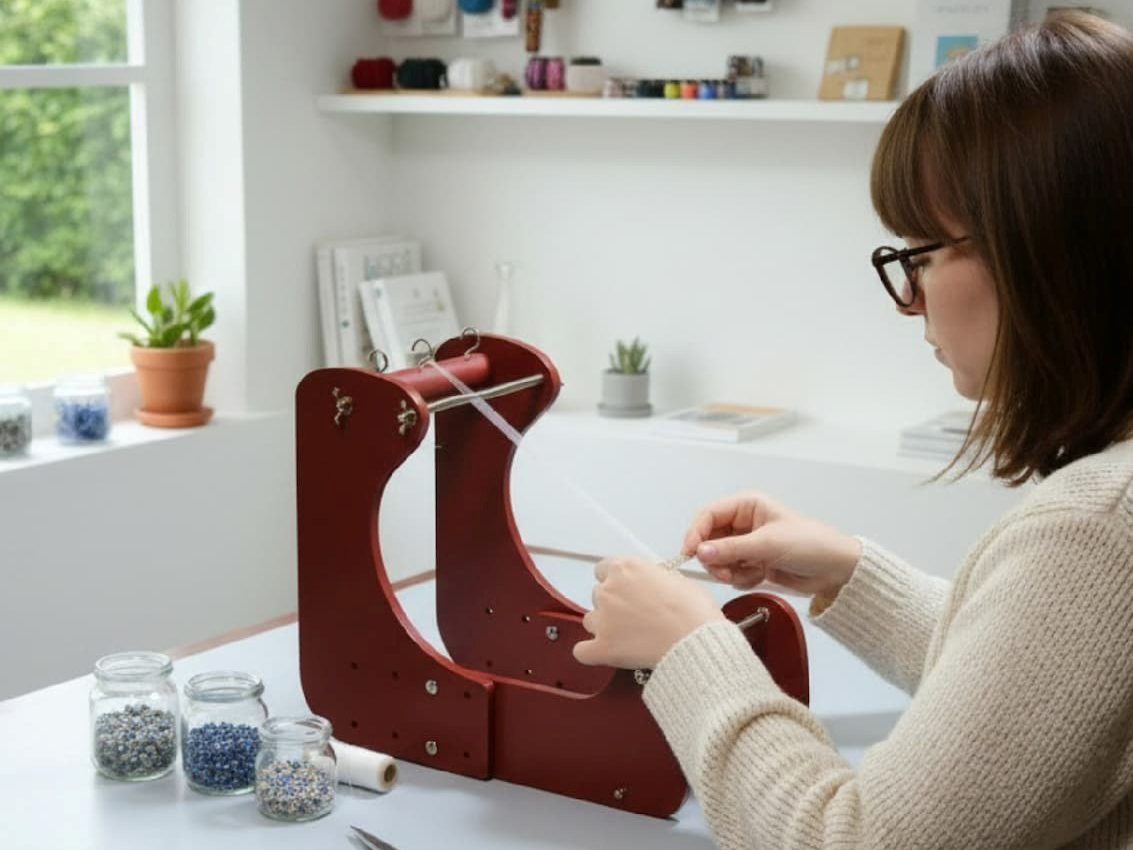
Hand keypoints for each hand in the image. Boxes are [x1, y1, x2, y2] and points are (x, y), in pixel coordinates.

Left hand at [573, 556, 725, 669]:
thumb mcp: (677, 579)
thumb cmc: (693, 612)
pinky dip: (591, 653)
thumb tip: (651, 585)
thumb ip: (653, 579)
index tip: (626, 591)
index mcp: (625, 568)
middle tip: (634, 617)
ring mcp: (602, 619)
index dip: (617, 581)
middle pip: (598, 595)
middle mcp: (608, 590)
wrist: (696, 642)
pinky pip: (582, 651)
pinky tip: (603, 653)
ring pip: (591, 621)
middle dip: (613, 605)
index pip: (604, 569)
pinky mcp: (602, 647)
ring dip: (604, 628)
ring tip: (628, 637)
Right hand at [683, 491, 860, 597]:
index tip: (689, 554)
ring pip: (719, 559)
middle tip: (725, 572)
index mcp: (746, 506)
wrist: (837, 569)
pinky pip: (732, 572)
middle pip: (709, 540)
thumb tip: (700, 552)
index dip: (695, 533)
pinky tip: (761, 575)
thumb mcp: (769, 544)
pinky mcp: (753, 562)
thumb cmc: (810, 544)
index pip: (708, 515)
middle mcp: (743, 523)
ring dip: (729, 570)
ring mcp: (748, 544)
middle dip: (715, 558)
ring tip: (749, 573)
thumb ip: (732, 549)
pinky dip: (742, 578)